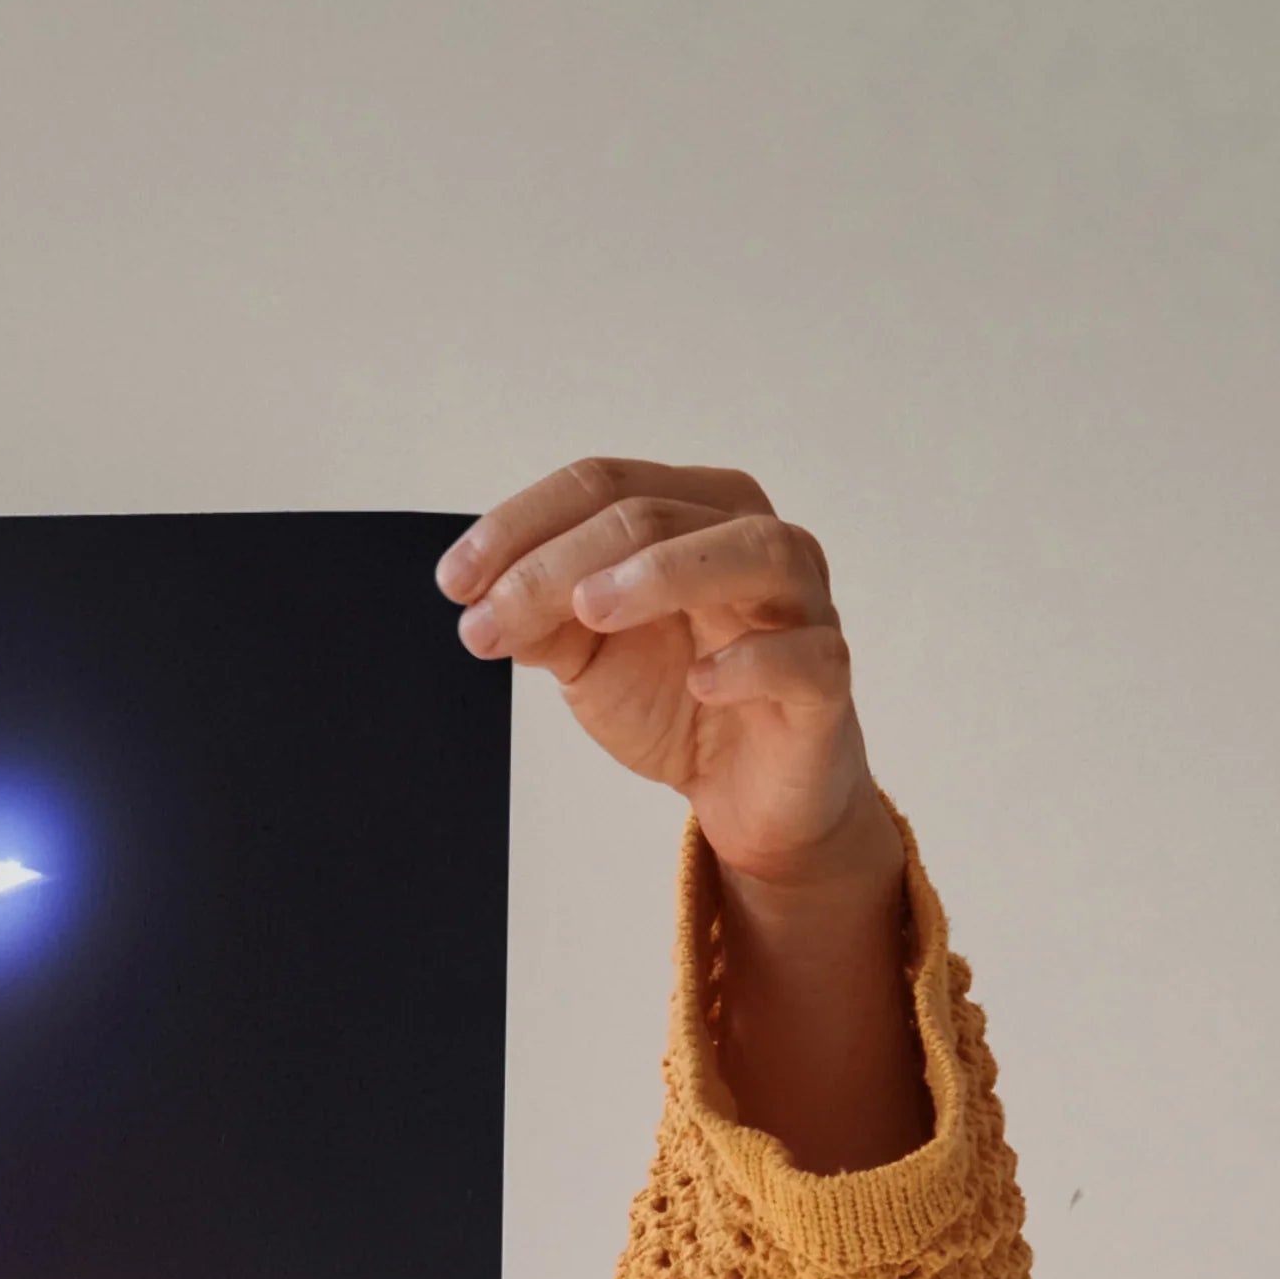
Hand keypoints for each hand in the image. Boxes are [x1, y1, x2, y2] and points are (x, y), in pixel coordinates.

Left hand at [443, 458, 926, 1166]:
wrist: (746, 792)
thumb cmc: (678, 699)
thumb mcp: (589, 657)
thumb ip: (543, 619)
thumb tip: (482, 600)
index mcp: (694, 514)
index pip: (605, 486)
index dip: (523, 525)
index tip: (454, 581)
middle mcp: (754, 541)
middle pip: (656, 515)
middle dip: (559, 563)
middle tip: (491, 615)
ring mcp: (801, 606)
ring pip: (751, 552)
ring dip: (664, 573)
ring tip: (590, 610)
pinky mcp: (825, 680)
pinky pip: (804, 655)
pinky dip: (752, 661)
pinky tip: (701, 680)